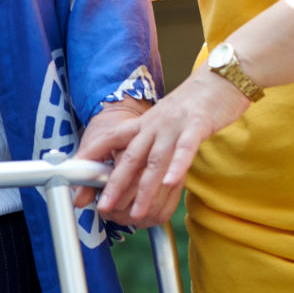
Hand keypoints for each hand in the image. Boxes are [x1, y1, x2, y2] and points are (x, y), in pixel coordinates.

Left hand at [80, 72, 250, 227]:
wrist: (219, 80)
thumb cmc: (190, 107)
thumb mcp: (161, 122)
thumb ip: (147, 144)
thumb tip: (132, 170)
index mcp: (142, 123)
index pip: (109, 139)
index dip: (90, 156)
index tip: (73, 175)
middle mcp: (153, 124)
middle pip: (129, 157)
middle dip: (114, 185)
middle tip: (102, 207)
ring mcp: (174, 125)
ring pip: (155, 160)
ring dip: (144, 189)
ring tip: (136, 212)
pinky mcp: (197, 125)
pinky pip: (185, 149)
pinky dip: (177, 166)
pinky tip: (171, 183)